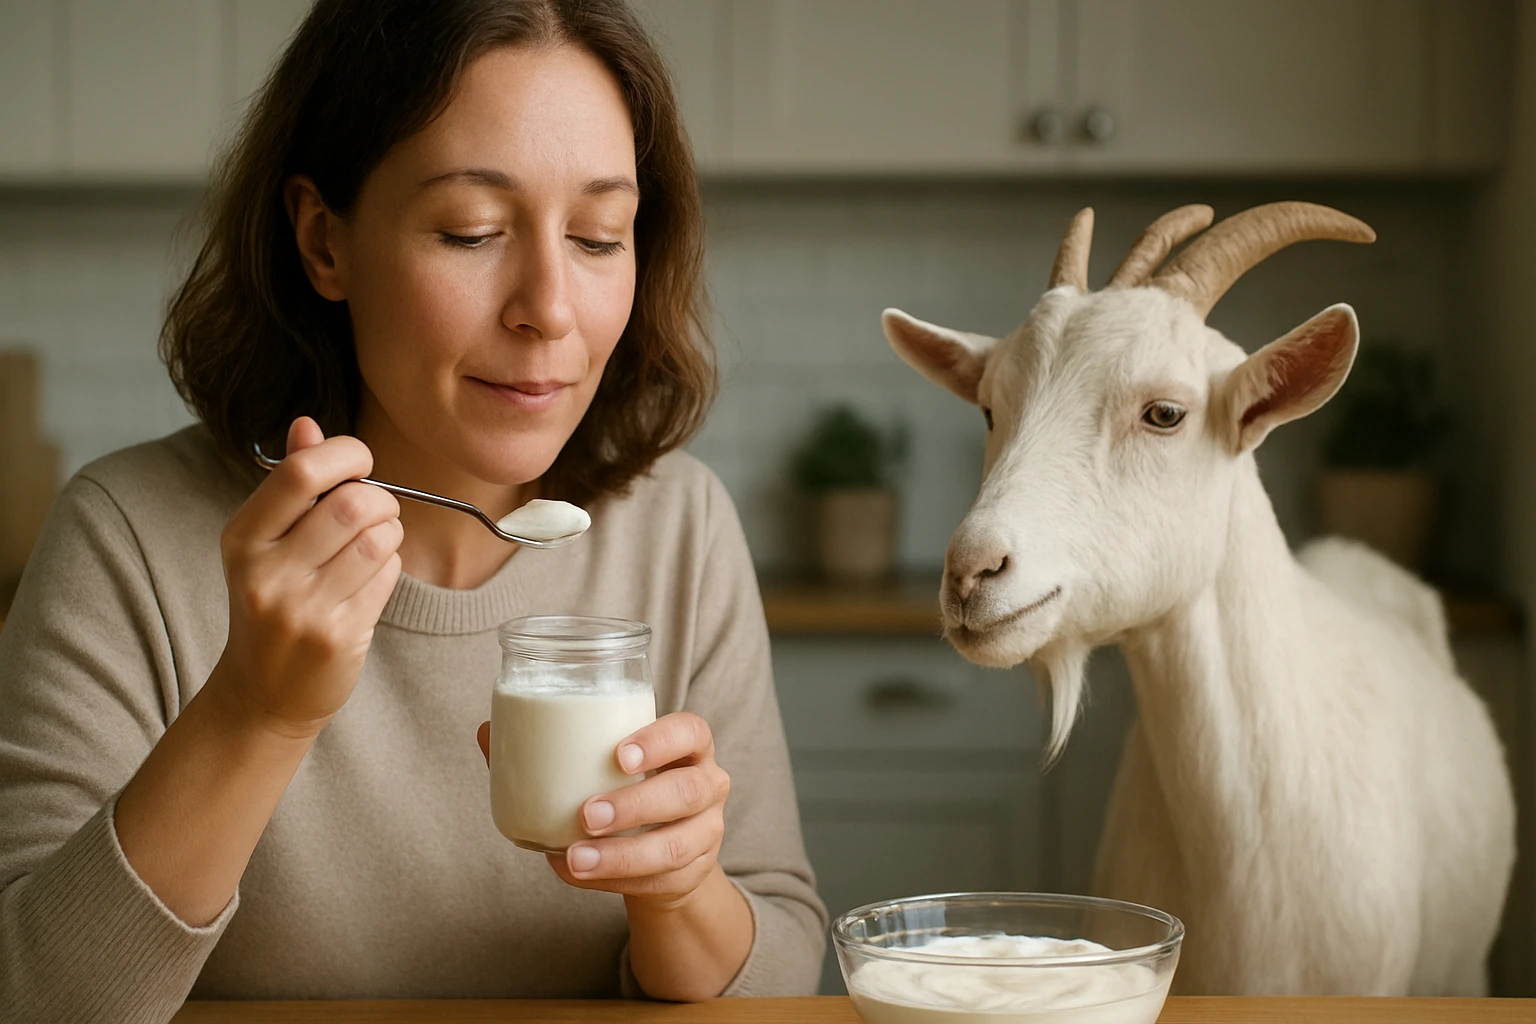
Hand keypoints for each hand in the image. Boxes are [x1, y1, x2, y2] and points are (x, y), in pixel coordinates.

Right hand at [212, 417, 402, 738]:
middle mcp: (265, 572)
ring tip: (372, 548)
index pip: (302, 472)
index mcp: (243, 538)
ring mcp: (300, 608)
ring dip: (390, 536)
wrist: (260, 694)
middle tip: (376, 514)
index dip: (348, 455)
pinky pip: (388, 577)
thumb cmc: (272, 604)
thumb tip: (308, 424)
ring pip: (380, 539)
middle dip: (381, 500)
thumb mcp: (265, 543)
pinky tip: (367, 584)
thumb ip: (290, 483)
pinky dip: (389, 570)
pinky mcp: (336, 636)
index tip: (360, 463)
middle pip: (355, 504)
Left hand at [475, 712, 730, 904]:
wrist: (663, 854)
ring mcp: (706, 833)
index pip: (691, 731)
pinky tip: (579, 872)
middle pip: (687, 791)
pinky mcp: (692, 875)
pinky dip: (611, 879)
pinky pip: (656, 882)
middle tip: (586, 814)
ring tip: (576, 857)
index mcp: (689, 747)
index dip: (660, 741)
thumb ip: (552, 749)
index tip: (619, 755)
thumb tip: (487, 730)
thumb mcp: (603, 766)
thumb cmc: (625, 791)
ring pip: (675, 846)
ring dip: (622, 855)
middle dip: (635, 804)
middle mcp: (708, 785)